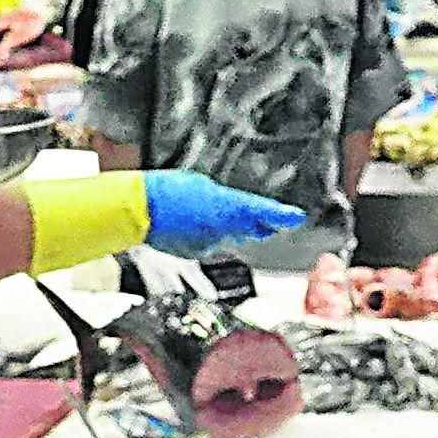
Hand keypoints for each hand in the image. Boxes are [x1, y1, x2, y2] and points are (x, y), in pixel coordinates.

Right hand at [140, 172, 307, 253]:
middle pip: (250, 229)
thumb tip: (227, 205)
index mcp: (228, 207)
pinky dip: (204, 233)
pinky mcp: (194, 253)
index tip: (296, 217)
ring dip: (225, 227)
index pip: (264, 212)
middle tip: (271, 222)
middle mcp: (223, 230)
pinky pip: (206, 242)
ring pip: (226, 237)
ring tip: (214, 213)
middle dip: (260, 226)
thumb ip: (221, 198)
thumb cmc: (166, 191)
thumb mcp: (200, 184)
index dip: (283, 216)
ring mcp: (208, 244)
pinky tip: (191, 223)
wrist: (140, 212)